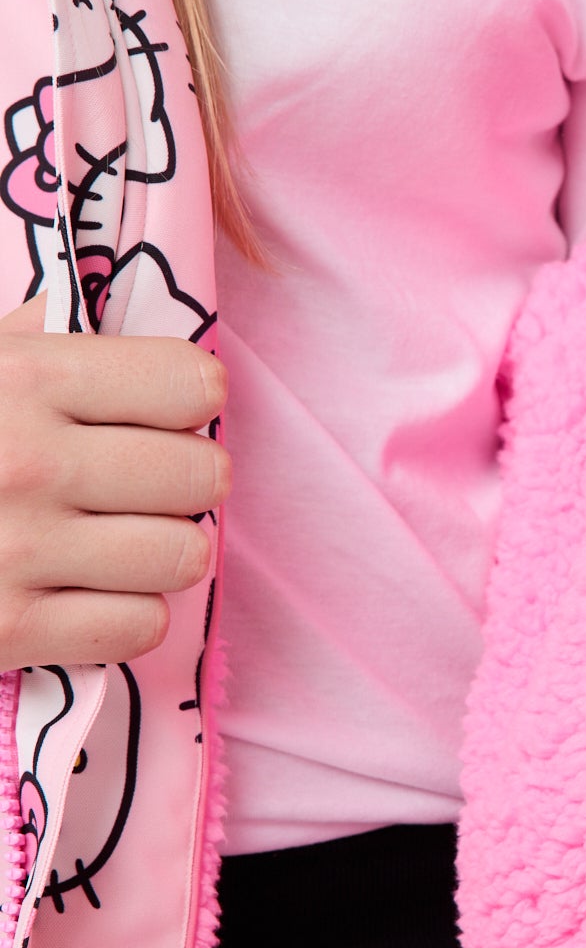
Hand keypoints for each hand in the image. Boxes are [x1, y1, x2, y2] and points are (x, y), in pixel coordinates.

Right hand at [0, 296, 229, 669]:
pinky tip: (91, 589)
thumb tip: (91, 317)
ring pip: (184, 554)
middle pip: (203, 473)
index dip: (189, 397)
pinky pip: (139, 626)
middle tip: (150, 481)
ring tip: (125, 536)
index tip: (166, 410)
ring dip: (166, 547)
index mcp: (29, 378)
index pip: (191, 382)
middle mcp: (34, 463)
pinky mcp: (8, 630)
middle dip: (187, 477)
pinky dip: (129, 612)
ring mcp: (22, 553)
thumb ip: (27, 339)